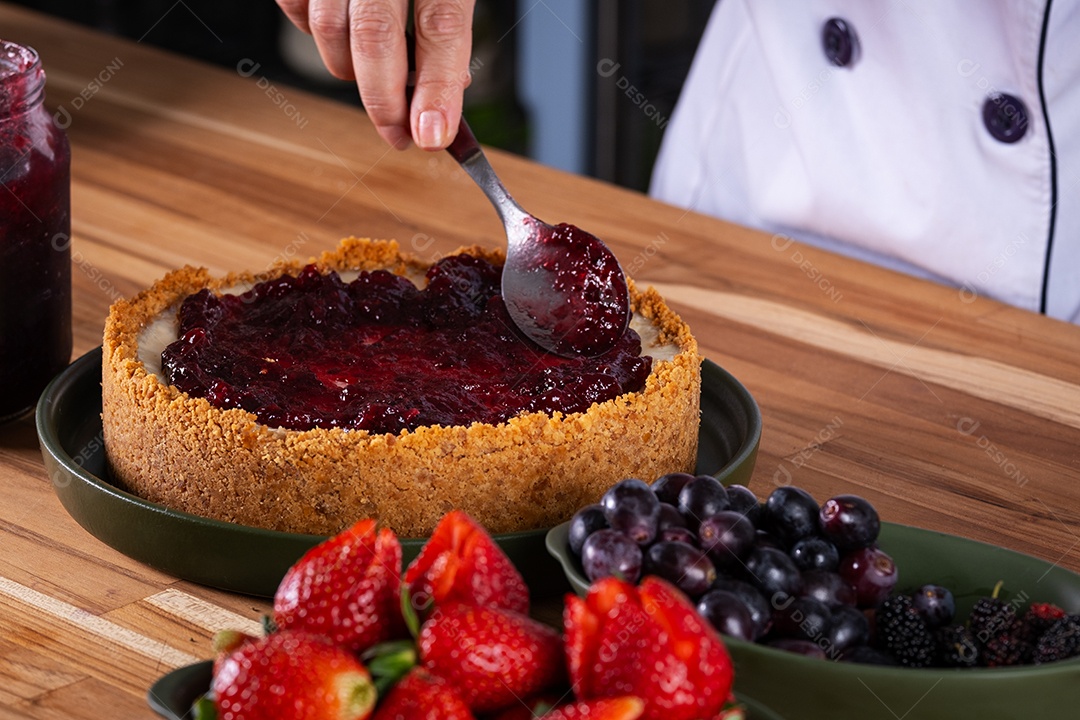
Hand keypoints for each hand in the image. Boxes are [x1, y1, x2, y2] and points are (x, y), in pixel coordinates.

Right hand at [276, 0, 474, 149]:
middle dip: (384, 99)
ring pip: (326, 25)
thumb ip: (449, 18)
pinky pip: (292, 4)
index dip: (436, 88)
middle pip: (375, 34)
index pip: (440, 26)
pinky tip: (338, 35)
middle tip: (400, 135)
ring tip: (373, 81)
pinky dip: (311, 32)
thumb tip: (449, 90)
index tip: (432, 136)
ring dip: (349, 70)